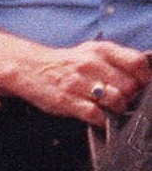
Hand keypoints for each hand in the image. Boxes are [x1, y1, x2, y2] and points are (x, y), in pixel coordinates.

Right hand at [14, 40, 151, 125]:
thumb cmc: (66, 63)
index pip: (137, 63)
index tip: (142, 86)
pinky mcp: (66, 101)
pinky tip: (100, 119)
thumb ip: (116, 60)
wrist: (30, 68)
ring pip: (115, 100)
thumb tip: (143, 75)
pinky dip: (102, 120)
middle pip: (129, 85)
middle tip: (124, 100)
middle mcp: (91, 64)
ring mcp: (78, 83)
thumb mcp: (92, 51)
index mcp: (101, 50)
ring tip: (112, 109)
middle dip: (130, 97)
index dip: (145, 78)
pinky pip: (95, 114)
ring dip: (118, 109)